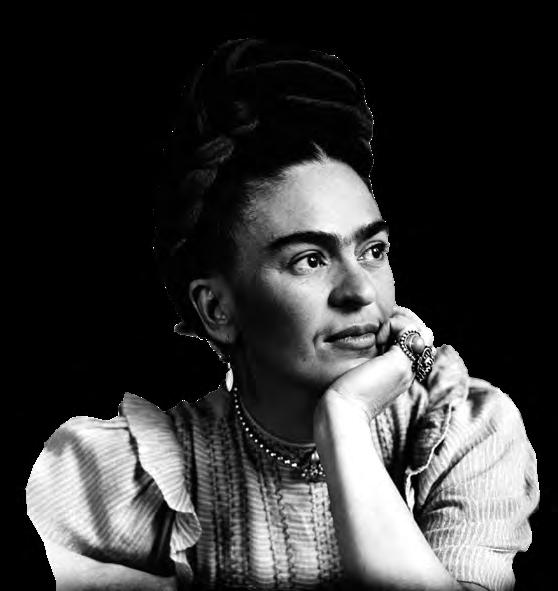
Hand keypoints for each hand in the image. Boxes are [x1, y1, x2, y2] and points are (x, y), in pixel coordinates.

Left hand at [319, 305, 433, 421]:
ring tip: (379, 333)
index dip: (402, 328)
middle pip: (422, 334)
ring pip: (421, 330)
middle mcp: (408, 370)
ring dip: (400, 321)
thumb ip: (368, 359)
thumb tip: (367, 340)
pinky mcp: (399, 362)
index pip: (415, 342)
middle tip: (383, 323)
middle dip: (405, 319)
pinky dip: (394, 324)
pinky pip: (409, 329)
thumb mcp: (359, 372)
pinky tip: (377, 337)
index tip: (380, 329)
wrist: (343, 412)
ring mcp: (407, 366)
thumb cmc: (342, 395)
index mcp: (399, 373)